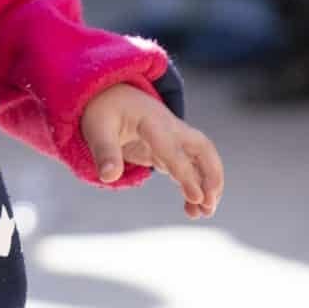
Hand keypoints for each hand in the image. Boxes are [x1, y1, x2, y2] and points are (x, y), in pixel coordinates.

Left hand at [80, 83, 223, 217]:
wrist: (108, 93)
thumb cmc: (103, 109)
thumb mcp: (96, 128)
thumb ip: (104, 152)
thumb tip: (108, 177)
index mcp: (153, 121)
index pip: (173, 150)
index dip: (186, 173)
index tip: (197, 197)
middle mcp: (170, 128)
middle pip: (203, 149)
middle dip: (212, 176)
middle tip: (209, 205)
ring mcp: (172, 138)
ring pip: (199, 161)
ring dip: (206, 185)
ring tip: (202, 214)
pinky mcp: (167, 149)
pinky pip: (188, 168)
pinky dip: (192, 186)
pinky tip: (190, 208)